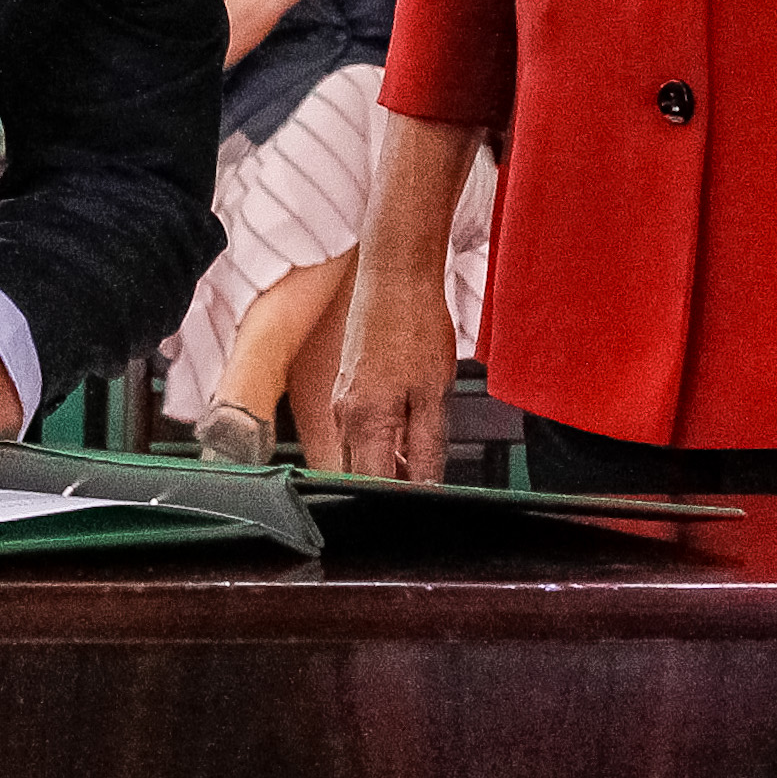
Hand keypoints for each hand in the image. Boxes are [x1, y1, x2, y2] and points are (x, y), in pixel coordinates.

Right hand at [330, 248, 457, 484]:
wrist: (396, 274)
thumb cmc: (414, 322)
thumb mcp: (434, 394)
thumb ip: (428, 448)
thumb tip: (427, 488)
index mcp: (364, 422)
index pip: (374, 487)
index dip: (399, 501)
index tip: (424, 503)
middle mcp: (344, 415)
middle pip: (360, 475)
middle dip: (389, 487)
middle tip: (425, 485)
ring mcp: (342, 400)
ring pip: (359, 453)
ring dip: (386, 464)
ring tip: (420, 455)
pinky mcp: (346, 386)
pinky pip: (358, 430)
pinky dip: (381, 440)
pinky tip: (408, 428)